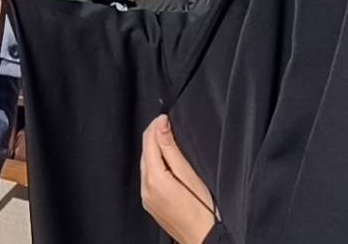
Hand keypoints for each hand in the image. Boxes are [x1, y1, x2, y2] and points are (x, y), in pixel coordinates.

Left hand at [141, 115, 216, 243]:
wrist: (202, 238)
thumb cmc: (201, 209)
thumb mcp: (189, 174)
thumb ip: (171, 148)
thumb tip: (161, 124)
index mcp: (154, 179)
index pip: (148, 143)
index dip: (156, 126)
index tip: (165, 116)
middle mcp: (144, 188)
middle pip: (144, 152)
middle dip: (154, 136)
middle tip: (168, 125)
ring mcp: (145, 197)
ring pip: (145, 164)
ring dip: (154, 150)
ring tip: (169, 141)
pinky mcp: (149, 202)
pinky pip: (147, 177)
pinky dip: (154, 165)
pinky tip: (166, 162)